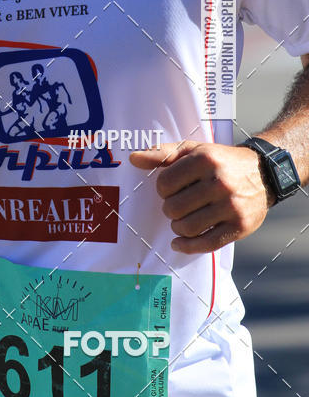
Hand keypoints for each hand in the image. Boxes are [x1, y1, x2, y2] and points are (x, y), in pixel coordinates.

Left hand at [130, 141, 272, 253]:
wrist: (263, 172)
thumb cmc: (220, 161)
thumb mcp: (193, 150)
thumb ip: (162, 153)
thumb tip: (133, 158)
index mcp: (204, 160)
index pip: (164, 184)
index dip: (162, 189)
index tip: (170, 189)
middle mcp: (219, 182)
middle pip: (174, 208)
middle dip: (170, 209)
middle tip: (177, 206)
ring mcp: (231, 206)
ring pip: (188, 227)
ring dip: (177, 227)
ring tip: (181, 220)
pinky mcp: (240, 226)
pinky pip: (206, 244)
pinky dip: (188, 247)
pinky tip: (179, 243)